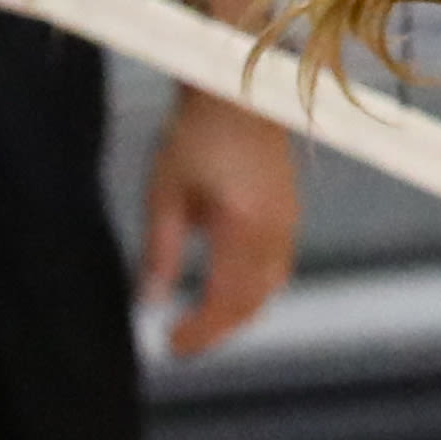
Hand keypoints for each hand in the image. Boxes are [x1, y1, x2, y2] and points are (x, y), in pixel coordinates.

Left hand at [144, 88, 298, 359]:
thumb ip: (160, 252)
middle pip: (253, 301)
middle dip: (219, 330)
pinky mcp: (291, 212)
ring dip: (239, 313)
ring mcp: (290, 222)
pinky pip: (279, 266)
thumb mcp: (165, 193)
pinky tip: (231, 289)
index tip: (169, 345)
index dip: (199, 330)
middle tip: (182, 343)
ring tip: (204, 322)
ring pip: (271, 287)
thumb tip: (148, 301)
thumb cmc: (196, 136)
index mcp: (243, 229)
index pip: (225, 300)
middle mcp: (275, 232)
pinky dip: (255, 289)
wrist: (239, 94)